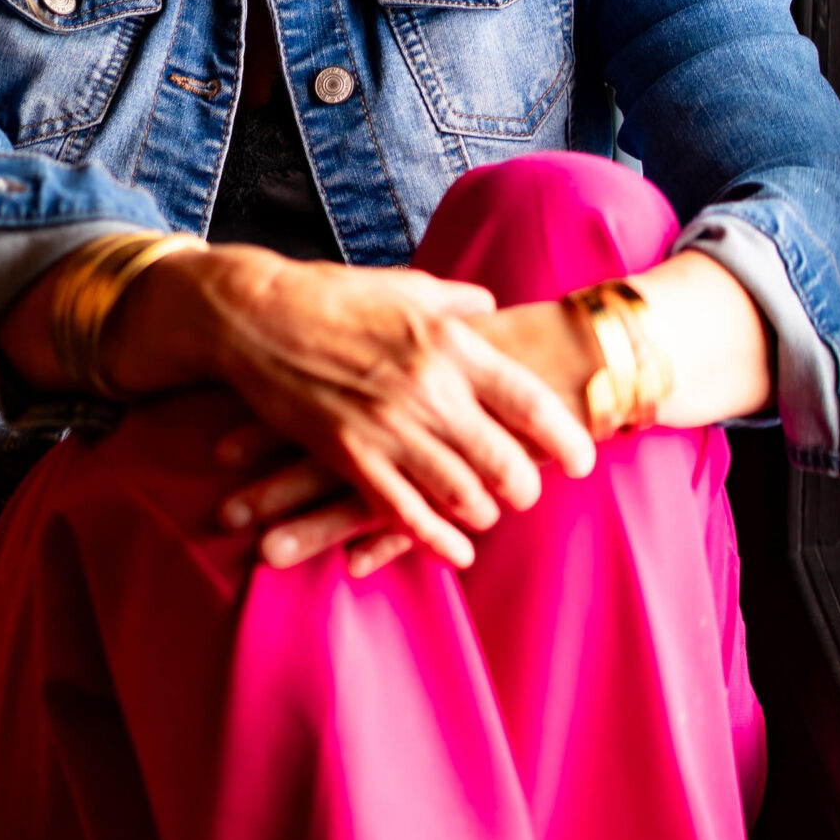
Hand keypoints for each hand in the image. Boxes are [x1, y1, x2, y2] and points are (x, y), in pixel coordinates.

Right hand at [209, 294, 604, 574]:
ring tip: (489, 513)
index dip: (565, 437)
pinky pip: (403, 514)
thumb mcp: (406, 288)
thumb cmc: (334, 297)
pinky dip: (435, 539)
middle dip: (525, 486)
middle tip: (530, 492)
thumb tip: (493, 306)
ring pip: (460, 494)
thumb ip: (457, 302)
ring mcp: (387, 427)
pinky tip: (455, 550)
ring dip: (483, 513)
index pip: (528, 402)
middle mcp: (428, 389)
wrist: (255, 315)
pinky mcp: (348, 455)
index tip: (584, 459)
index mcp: (450, 345)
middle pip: (503, 459)